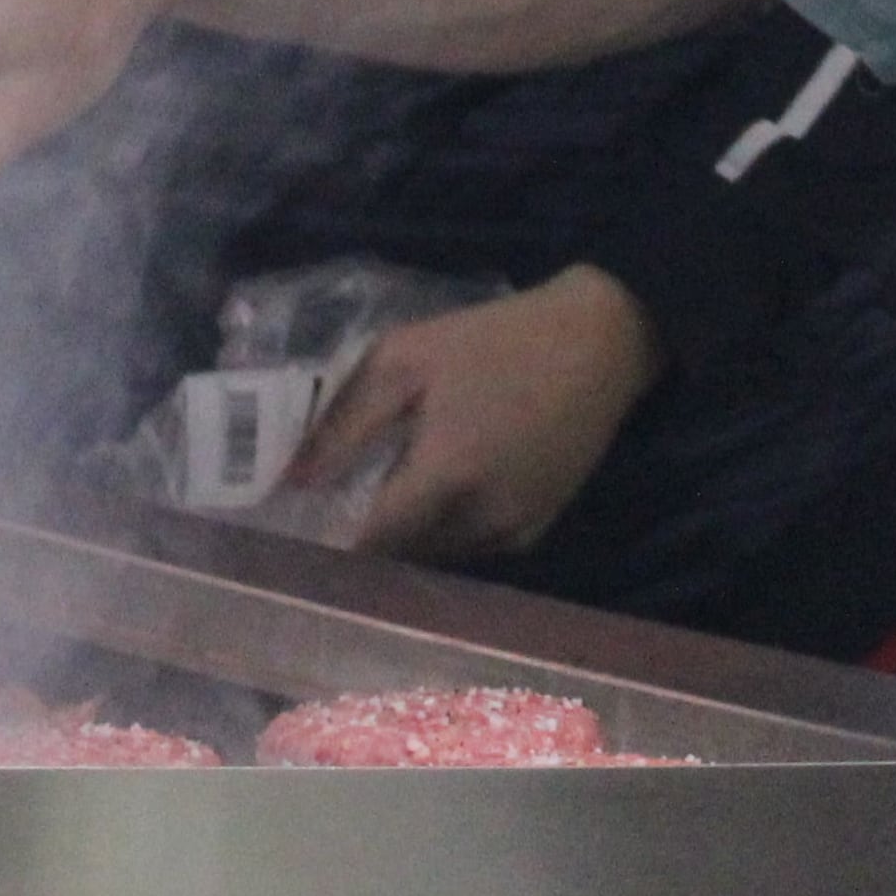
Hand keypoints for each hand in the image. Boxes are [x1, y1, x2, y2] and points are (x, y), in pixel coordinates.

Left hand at [295, 268, 668, 562]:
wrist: (602, 340)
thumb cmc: (496, 339)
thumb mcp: (408, 357)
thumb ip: (346, 422)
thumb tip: (293, 481)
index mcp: (446, 477)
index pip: (366, 542)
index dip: (325, 540)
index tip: (293, 527)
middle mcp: (481, 523)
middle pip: (398, 555)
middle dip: (364, 535)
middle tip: (335, 501)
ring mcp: (514, 533)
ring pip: (434, 556)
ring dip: (406, 534)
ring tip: (385, 490)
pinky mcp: (536, 530)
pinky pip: (470, 547)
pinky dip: (445, 530)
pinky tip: (439, 488)